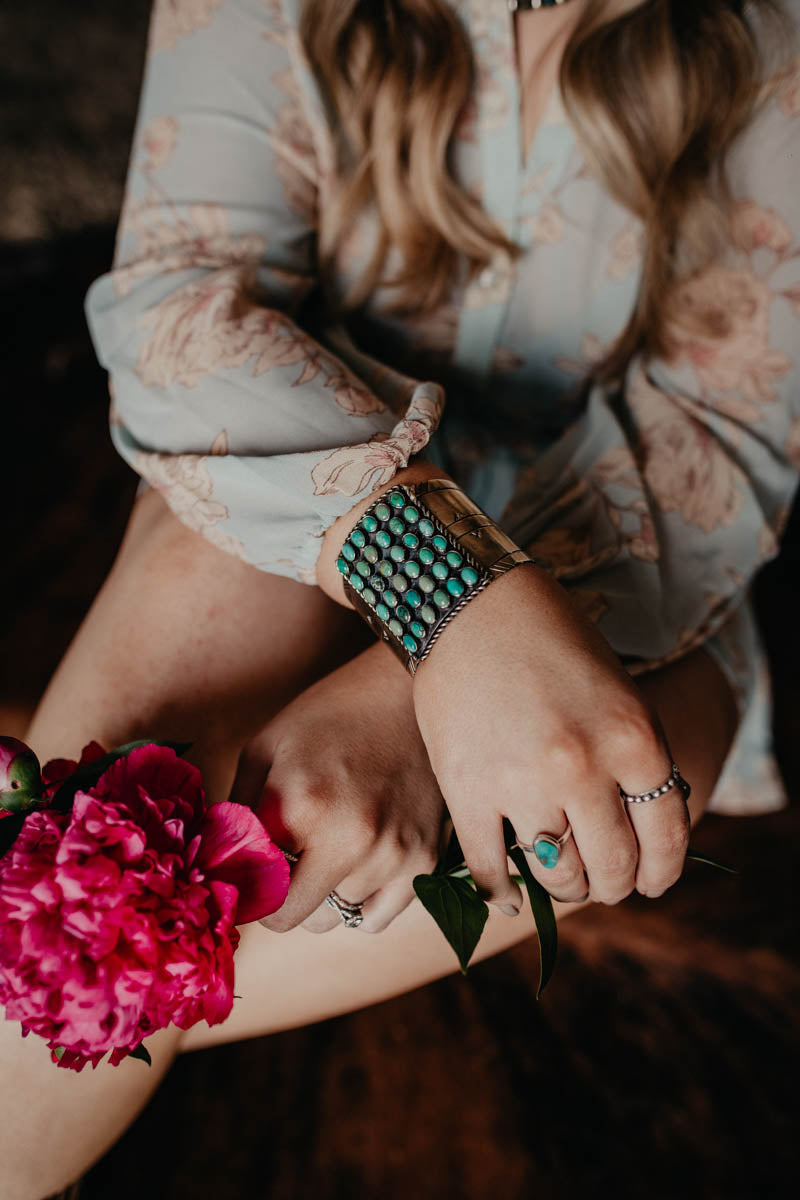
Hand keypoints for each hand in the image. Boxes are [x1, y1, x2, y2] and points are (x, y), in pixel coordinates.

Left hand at [229, 642, 446, 932]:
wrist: (405, 689)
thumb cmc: (328, 714)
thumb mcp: (264, 749)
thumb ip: (236, 814)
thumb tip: (216, 867)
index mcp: (303, 807)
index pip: (260, 897)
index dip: (250, 889)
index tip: (252, 874)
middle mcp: (352, 840)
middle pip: (299, 917)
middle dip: (284, 895)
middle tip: (287, 859)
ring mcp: (394, 854)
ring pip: (337, 917)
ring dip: (324, 893)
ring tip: (327, 847)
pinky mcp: (425, 858)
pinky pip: (376, 918)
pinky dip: (360, 904)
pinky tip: (355, 868)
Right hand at [413, 563, 689, 909]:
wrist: (468, 602)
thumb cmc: (550, 639)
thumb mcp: (619, 693)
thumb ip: (634, 761)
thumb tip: (639, 837)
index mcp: (635, 739)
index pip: (667, 840)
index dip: (661, 872)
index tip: (650, 881)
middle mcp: (584, 768)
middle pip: (613, 867)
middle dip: (612, 883)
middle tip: (602, 880)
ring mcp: (522, 783)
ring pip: (556, 876)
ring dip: (563, 887)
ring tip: (558, 877)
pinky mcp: (467, 790)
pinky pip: (489, 869)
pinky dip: (500, 890)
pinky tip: (507, 892)